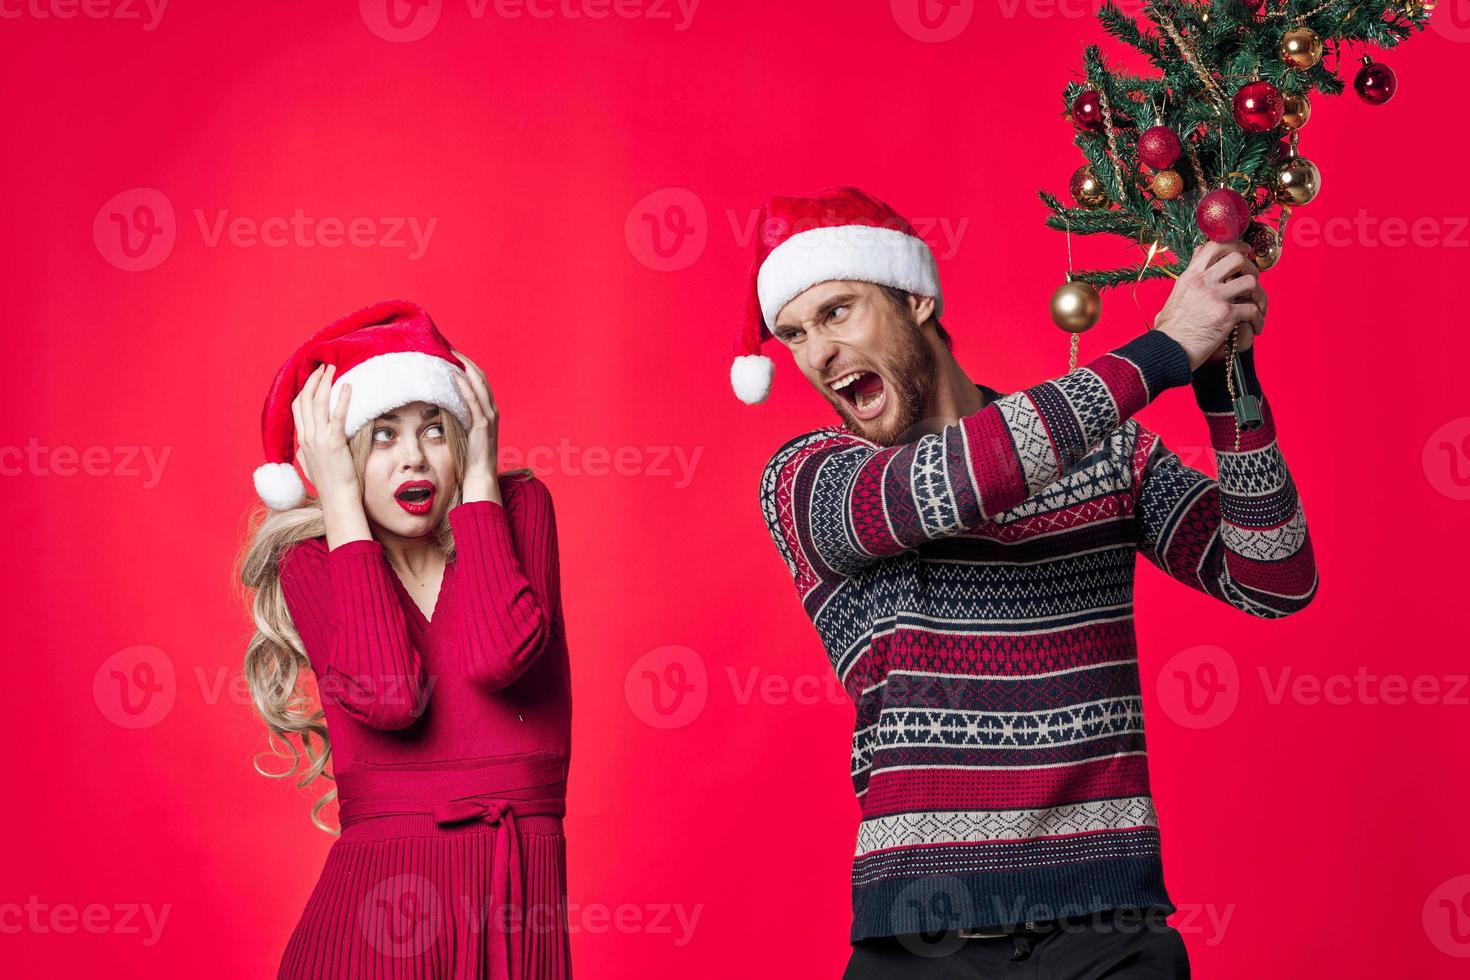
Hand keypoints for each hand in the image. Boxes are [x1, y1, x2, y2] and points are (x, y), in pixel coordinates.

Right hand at [292, 363, 360, 501]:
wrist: (337, 498)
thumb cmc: (329, 482)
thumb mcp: (311, 463)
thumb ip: (306, 451)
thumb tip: (303, 445)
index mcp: (302, 440)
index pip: (298, 407)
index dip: (304, 389)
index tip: (314, 377)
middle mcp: (307, 437)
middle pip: (305, 400)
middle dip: (314, 380)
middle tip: (324, 366)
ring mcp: (319, 439)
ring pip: (318, 404)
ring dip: (325, 383)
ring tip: (333, 369)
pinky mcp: (334, 443)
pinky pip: (337, 416)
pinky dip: (342, 399)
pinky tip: (348, 386)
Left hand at [450, 349, 499, 488]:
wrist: (480, 473)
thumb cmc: (470, 453)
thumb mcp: (466, 429)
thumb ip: (461, 414)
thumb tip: (442, 400)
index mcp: (489, 409)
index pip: (480, 380)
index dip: (468, 365)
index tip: (453, 353)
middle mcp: (492, 409)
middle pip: (481, 377)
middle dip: (466, 361)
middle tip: (450, 348)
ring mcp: (489, 416)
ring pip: (480, 385)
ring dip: (466, 368)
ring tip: (452, 355)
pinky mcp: (483, 425)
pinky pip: (474, 401)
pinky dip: (465, 386)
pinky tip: (455, 376)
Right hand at [1154, 240, 1266, 369]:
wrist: (1167, 350)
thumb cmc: (1170, 329)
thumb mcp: (1175, 296)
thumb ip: (1189, 277)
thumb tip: (1194, 260)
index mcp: (1190, 276)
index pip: (1215, 246)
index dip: (1235, 246)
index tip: (1245, 253)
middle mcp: (1202, 282)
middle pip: (1238, 259)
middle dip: (1251, 269)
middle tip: (1253, 282)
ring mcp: (1214, 297)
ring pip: (1251, 282)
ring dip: (1259, 295)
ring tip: (1258, 307)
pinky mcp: (1225, 315)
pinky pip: (1252, 310)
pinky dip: (1259, 320)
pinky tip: (1256, 327)